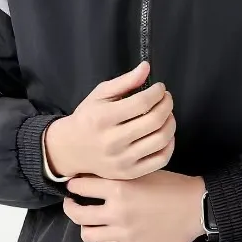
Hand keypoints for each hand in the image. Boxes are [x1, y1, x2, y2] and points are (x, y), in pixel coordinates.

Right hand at [44, 60, 175, 179]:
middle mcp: (112, 142)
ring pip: (161, 139)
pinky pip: (161, 159)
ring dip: (170, 122)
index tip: (160, 88)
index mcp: (102, 119)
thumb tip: (146, 68)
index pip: (141, 103)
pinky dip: (170, 144)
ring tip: (166, 114)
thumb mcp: (99, 94)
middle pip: (154, 121)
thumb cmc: (88, 118)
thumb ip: (124, 81)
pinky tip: (165, 133)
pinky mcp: (130, 173)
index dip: (157, 93)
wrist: (71, 149)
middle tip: (166, 98)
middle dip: (167, 104)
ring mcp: (122, 160)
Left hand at [61, 170, 205, 241]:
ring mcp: (124, 233)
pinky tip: (110, 236)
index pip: (80, 186)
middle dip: (72, 207)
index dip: (74, 185)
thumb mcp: (143, 173)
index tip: (74, 185)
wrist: (196, 208)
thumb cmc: (171, 186)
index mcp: (119, 188)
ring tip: (93, 222)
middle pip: (77, 214)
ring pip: (87, 235)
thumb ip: (118, 177)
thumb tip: (92, 177)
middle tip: (73, 204)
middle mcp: (117, 212)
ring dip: (88, 227)